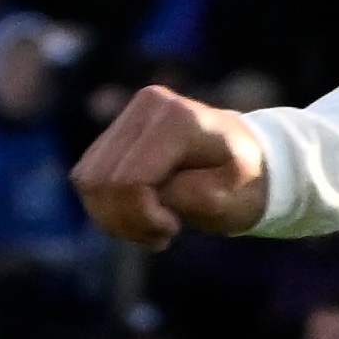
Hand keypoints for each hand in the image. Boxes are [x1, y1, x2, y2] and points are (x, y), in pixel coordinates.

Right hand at [76, 84, 270, 244]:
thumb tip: (151, 194)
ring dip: (113, 216)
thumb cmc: (246, 182)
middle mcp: (148, 106)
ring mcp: (129, 114)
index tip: (173, 228)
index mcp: (179, 120)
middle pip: (101, 181)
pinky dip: (108, 205)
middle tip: (162, 233)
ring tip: (152, 226)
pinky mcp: (116, 129)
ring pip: (87, 180)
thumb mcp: (234, 198)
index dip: (143, 216)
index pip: (131, 180)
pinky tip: (141, 213)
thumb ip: (195, 197)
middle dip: (126, 220)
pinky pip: (88, 177)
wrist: (251, 158)